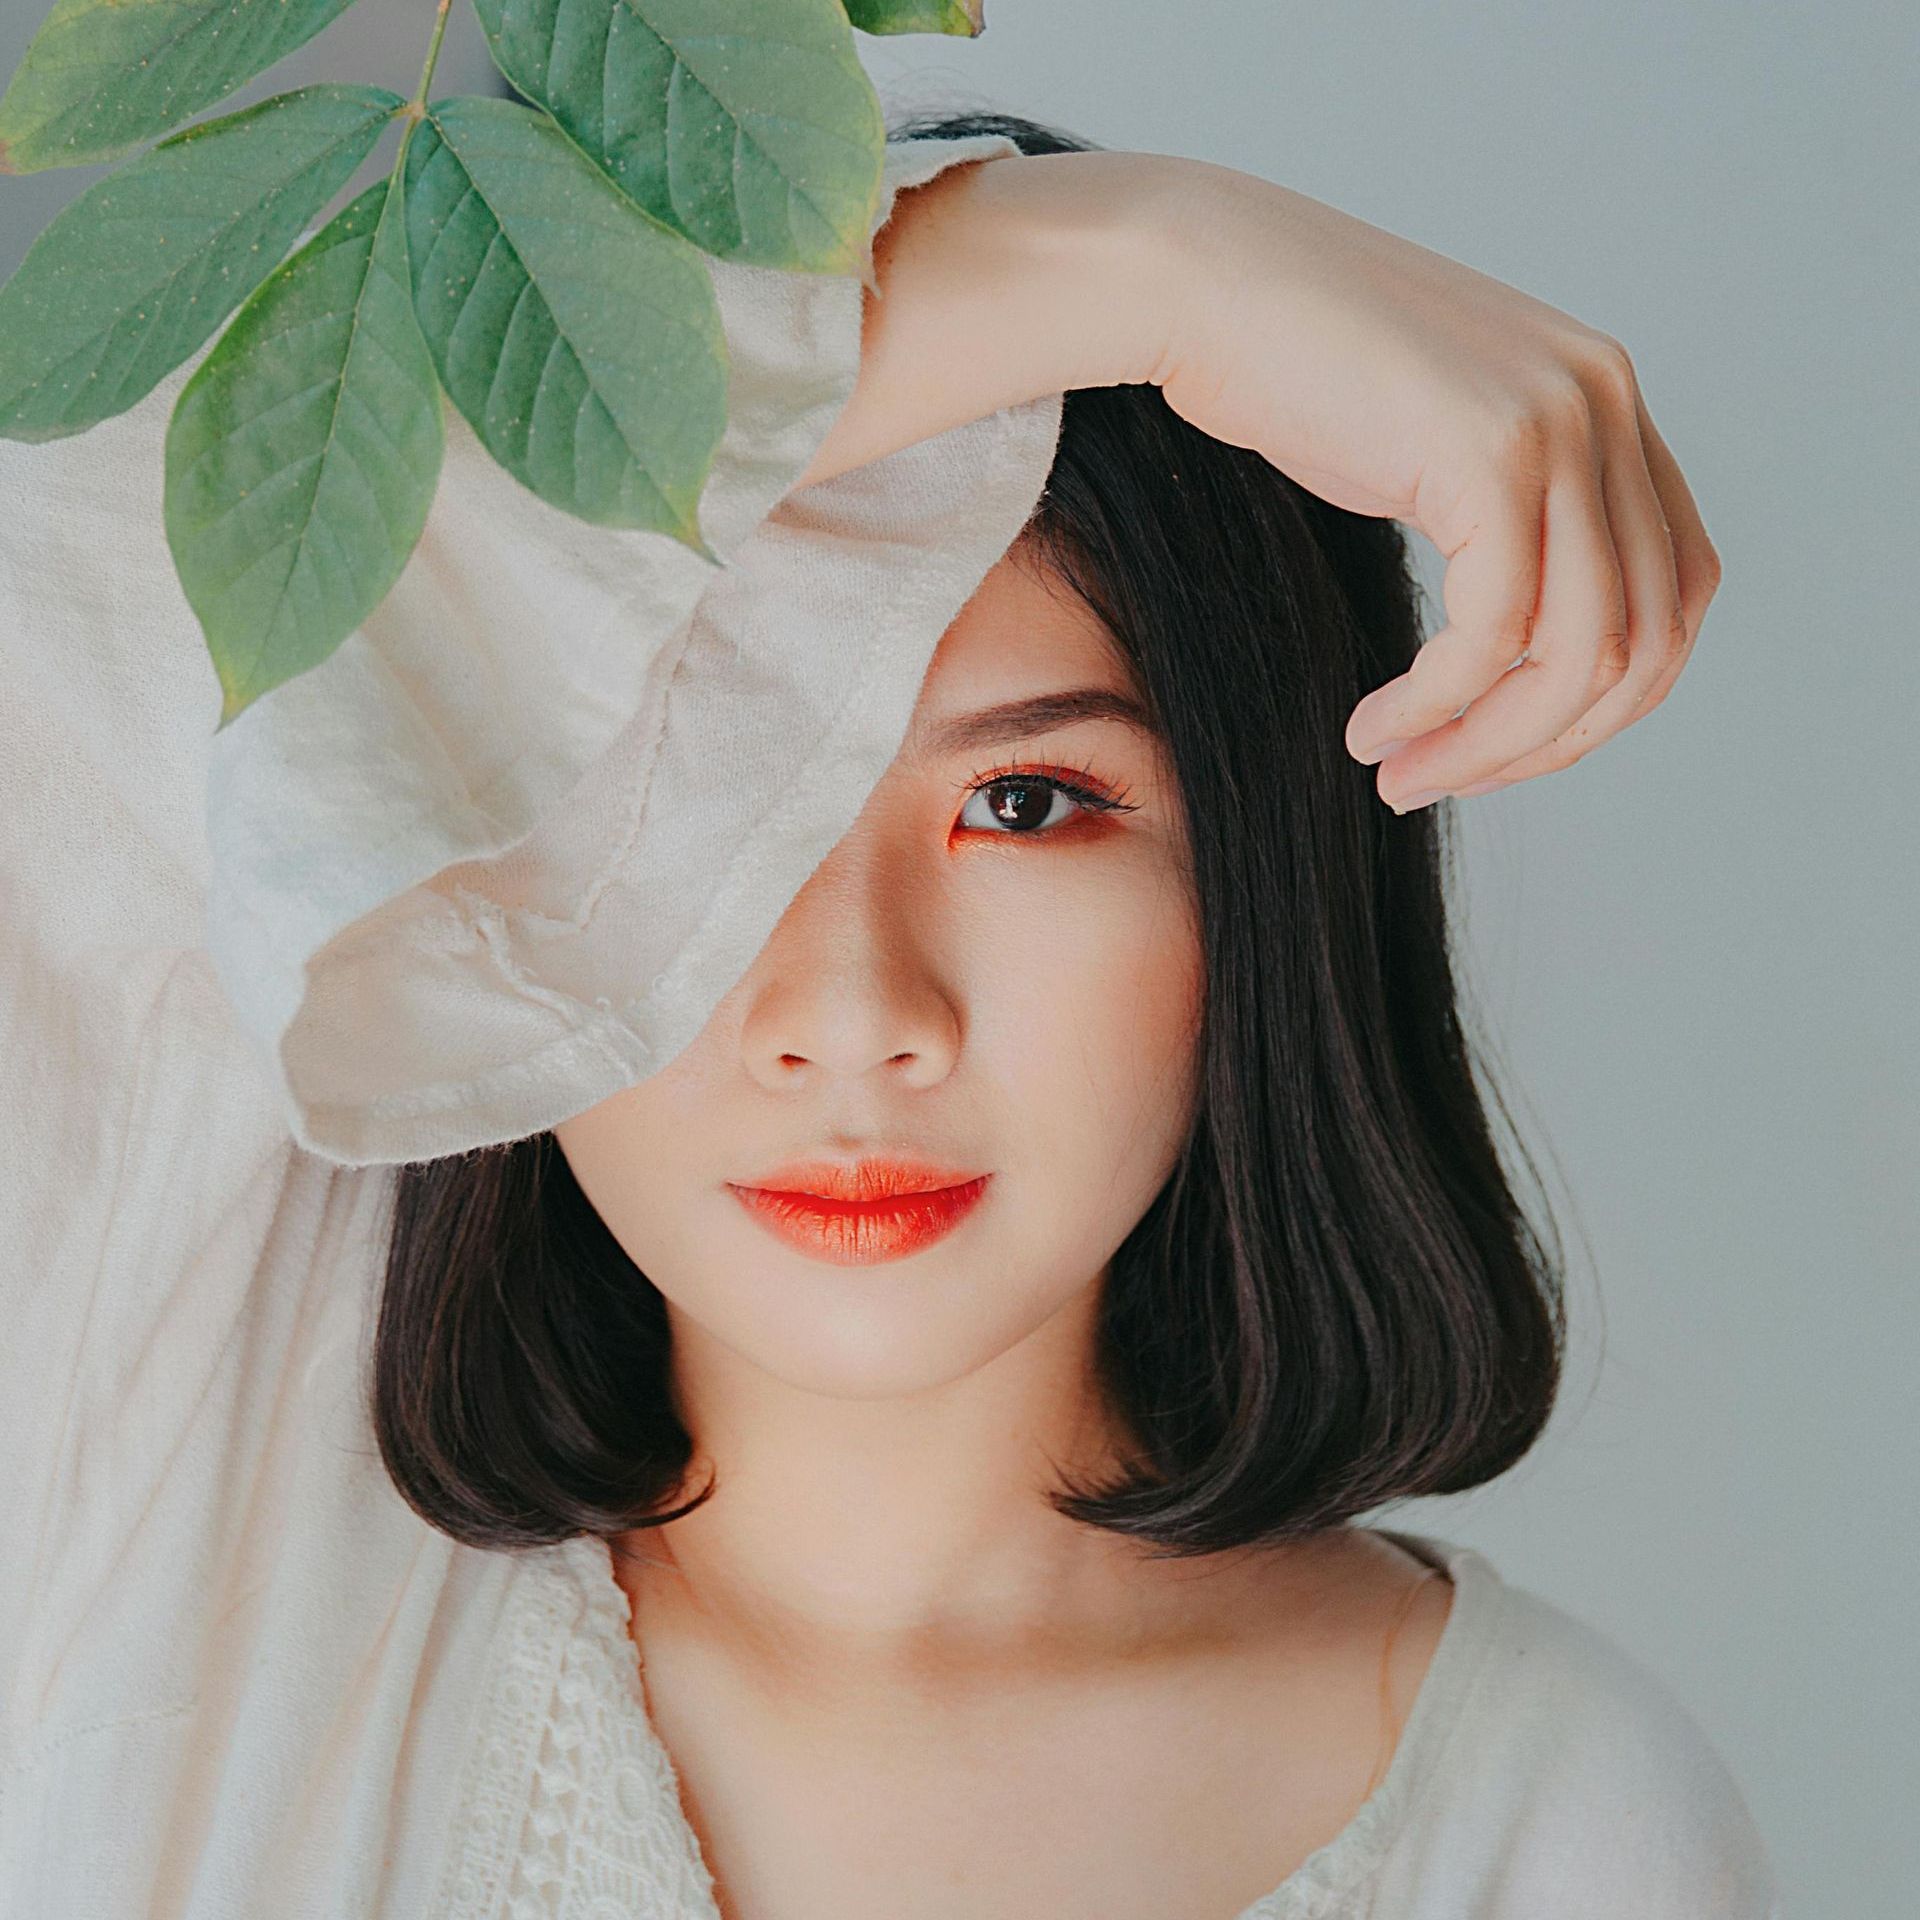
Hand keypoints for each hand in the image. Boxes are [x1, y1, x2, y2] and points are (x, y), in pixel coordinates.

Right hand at [1142, 157, 1721, 811]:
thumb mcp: (1429, 448)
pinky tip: (1374, 728)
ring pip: (1579, 653)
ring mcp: (1561, 420)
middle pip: (1646, 639)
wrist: (1201, 280)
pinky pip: (1494, 634)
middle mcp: (1608, 404)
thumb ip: (1506, 518)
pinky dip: (1437, 708)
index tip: (1497, 748)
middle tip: (1441, 781)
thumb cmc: (1288, 368)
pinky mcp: (1491, 451)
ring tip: (1402, 773)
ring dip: (1490, 745)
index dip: (1598, 704)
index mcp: (1607, 404)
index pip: (1674, 594)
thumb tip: (1527, 645)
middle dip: (1547, 744)